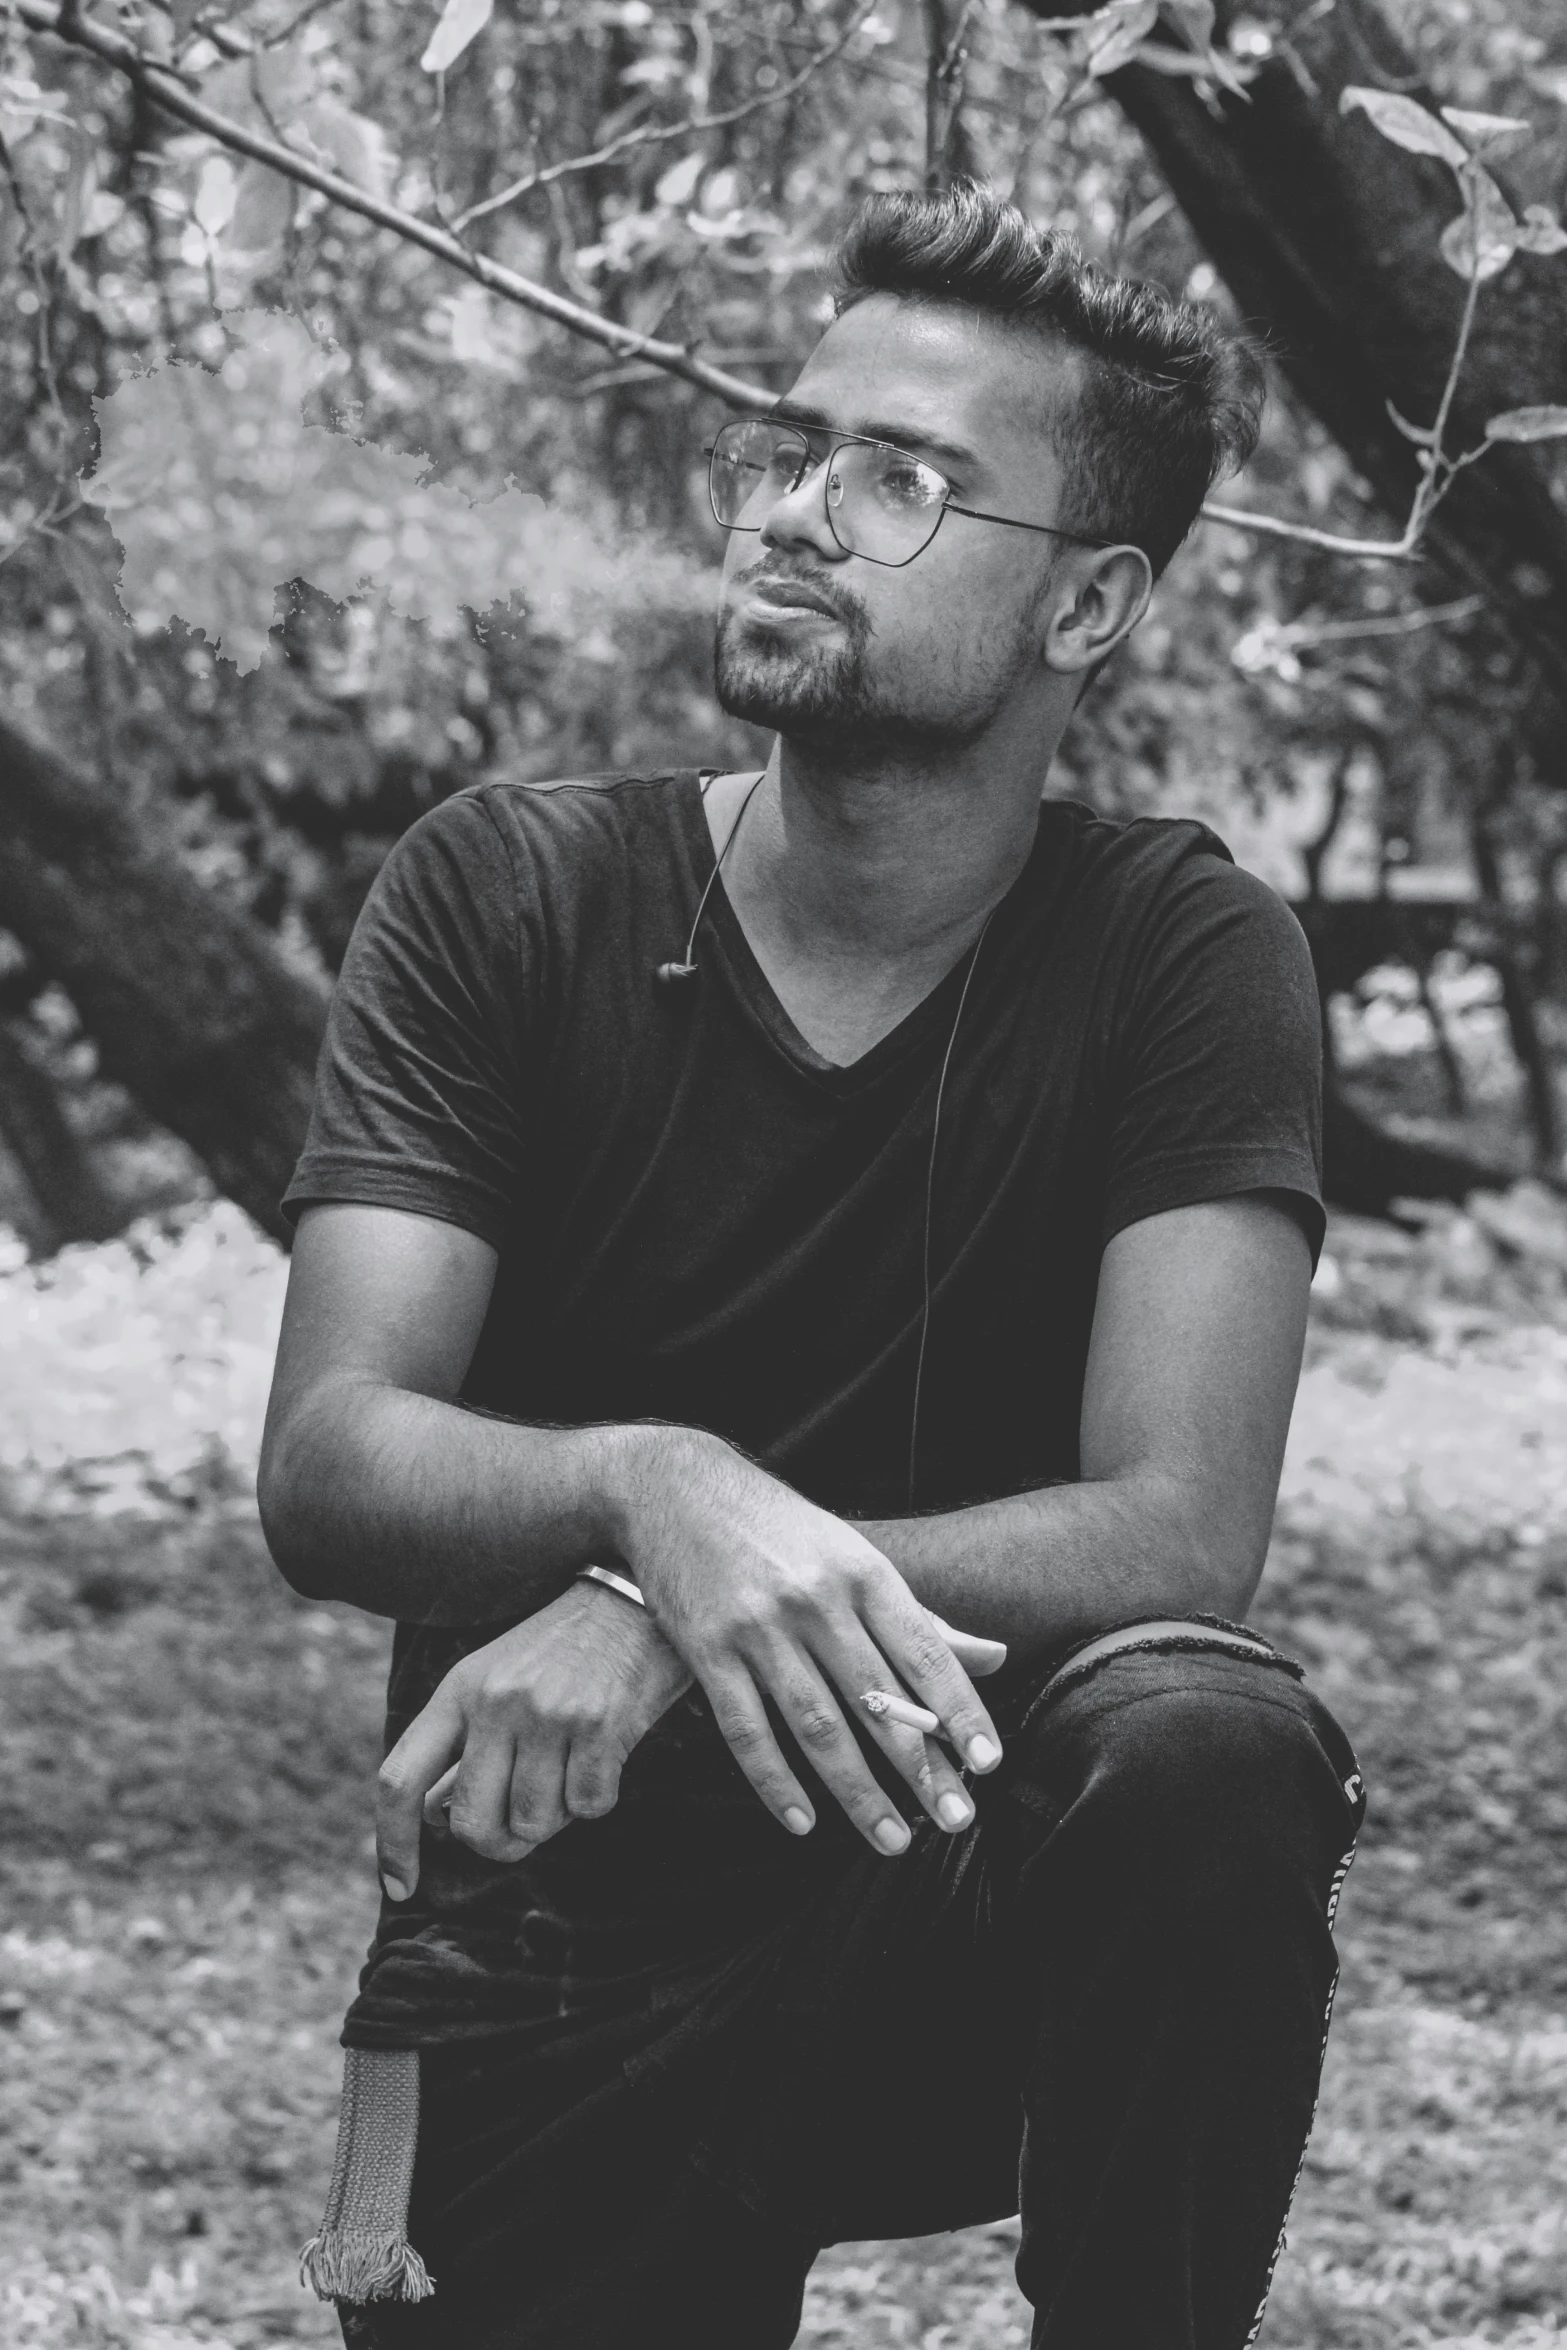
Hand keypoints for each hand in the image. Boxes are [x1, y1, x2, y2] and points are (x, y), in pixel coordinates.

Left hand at [375, 1578, 692, 1900]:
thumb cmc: (561, 1650)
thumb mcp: (496, 1680)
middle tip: (523, 1823)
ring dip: (555, 1816)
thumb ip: (463, 1746)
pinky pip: (588, 1808)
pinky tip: (605, 1755)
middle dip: (498, 1843)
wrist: (635, 1600)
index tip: (400, 1887)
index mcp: (459, 1690)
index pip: (400, 1779)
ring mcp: (548, 1714)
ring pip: (533, 1825)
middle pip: (472, 1825)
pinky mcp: (601, 1726)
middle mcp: (496, 1702)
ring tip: (571, 1768)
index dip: (392, 1842)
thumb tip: (431, 1816)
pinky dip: (597, 1797)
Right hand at [612, 1431, 1006, 1857]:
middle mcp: (815, 1600)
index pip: (924, 1651)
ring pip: (817, 1727)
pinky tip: (803, 1821)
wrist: (677, 1489)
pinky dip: (776, 1782)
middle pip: (877, 1701)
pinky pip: (747, 1731)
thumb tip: (994, 1658)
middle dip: (921, 1769)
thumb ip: (917, 1617)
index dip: (960, 1709)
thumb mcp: (854, 1555)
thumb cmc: (780, 1529)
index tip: (989, 1762)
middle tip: (956, 1820)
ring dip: (858, 1792)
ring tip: (892, 1839)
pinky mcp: (707, 1651)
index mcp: (861, 1572)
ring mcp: (758, 1628)